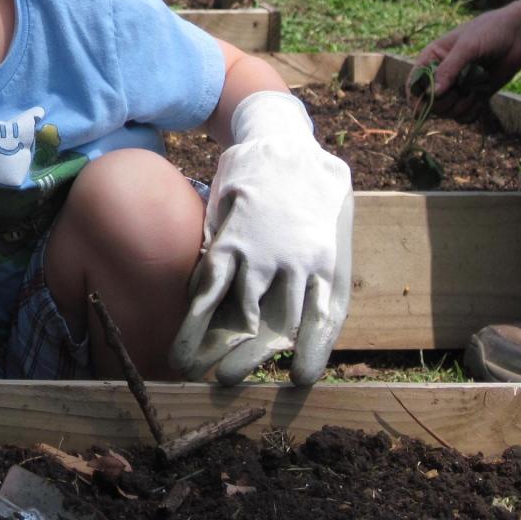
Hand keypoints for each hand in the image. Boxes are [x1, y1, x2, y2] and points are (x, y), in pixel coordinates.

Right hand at [171, 92, 352, 386]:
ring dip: (220, 349)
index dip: (311, 354)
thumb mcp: (335, 224)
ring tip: (196, 371)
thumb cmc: (313, 188)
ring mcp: (259, 254)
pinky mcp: (228, 240)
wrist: (282, 138)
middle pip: (277, 328)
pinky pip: (210, 288)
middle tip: (231, 383)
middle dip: (253, 360)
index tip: (299, 379)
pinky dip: (196, 319)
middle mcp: (295, 265)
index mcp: (327, 264)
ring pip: (240, 316)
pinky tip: (184, 342)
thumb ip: (324, 268)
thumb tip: (311, 313)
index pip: (321, 321)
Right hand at [411, 2, 520, 120]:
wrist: (519, 35)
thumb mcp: (467, 47)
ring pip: (447, 112)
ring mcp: (458, 87)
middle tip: (460, 93)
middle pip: (429, 103)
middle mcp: (442, 75)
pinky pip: (464, 116)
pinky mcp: (474, 96)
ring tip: (475, 94)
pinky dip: (471, 113)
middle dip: (444, 103)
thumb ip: (449, 69)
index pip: (415, 84)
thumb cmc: (490, 32)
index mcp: (432, 58)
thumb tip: (433, 94)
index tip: (428, 101)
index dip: (417, 97)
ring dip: (460, 108)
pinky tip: (480, 101)